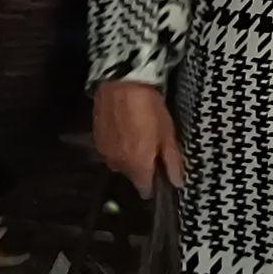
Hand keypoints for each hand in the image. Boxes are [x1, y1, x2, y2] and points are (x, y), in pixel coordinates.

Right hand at [93, 81, 185, 196]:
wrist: (121, 83)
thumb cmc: (150, 108)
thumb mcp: (168, 133)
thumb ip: (172, 161)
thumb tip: (177, 183)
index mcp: (137, 166)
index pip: (145, 190)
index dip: (155, 184)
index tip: (161, 173)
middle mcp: (118, 165)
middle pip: (132, 175)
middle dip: (142, 166)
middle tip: (151, 145)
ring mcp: (104, 152)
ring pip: (120, 162)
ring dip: (128, 154)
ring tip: (137, 133)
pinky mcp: (95, 138)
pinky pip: (110, 150)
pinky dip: (117, 143)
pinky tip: (124, 127)